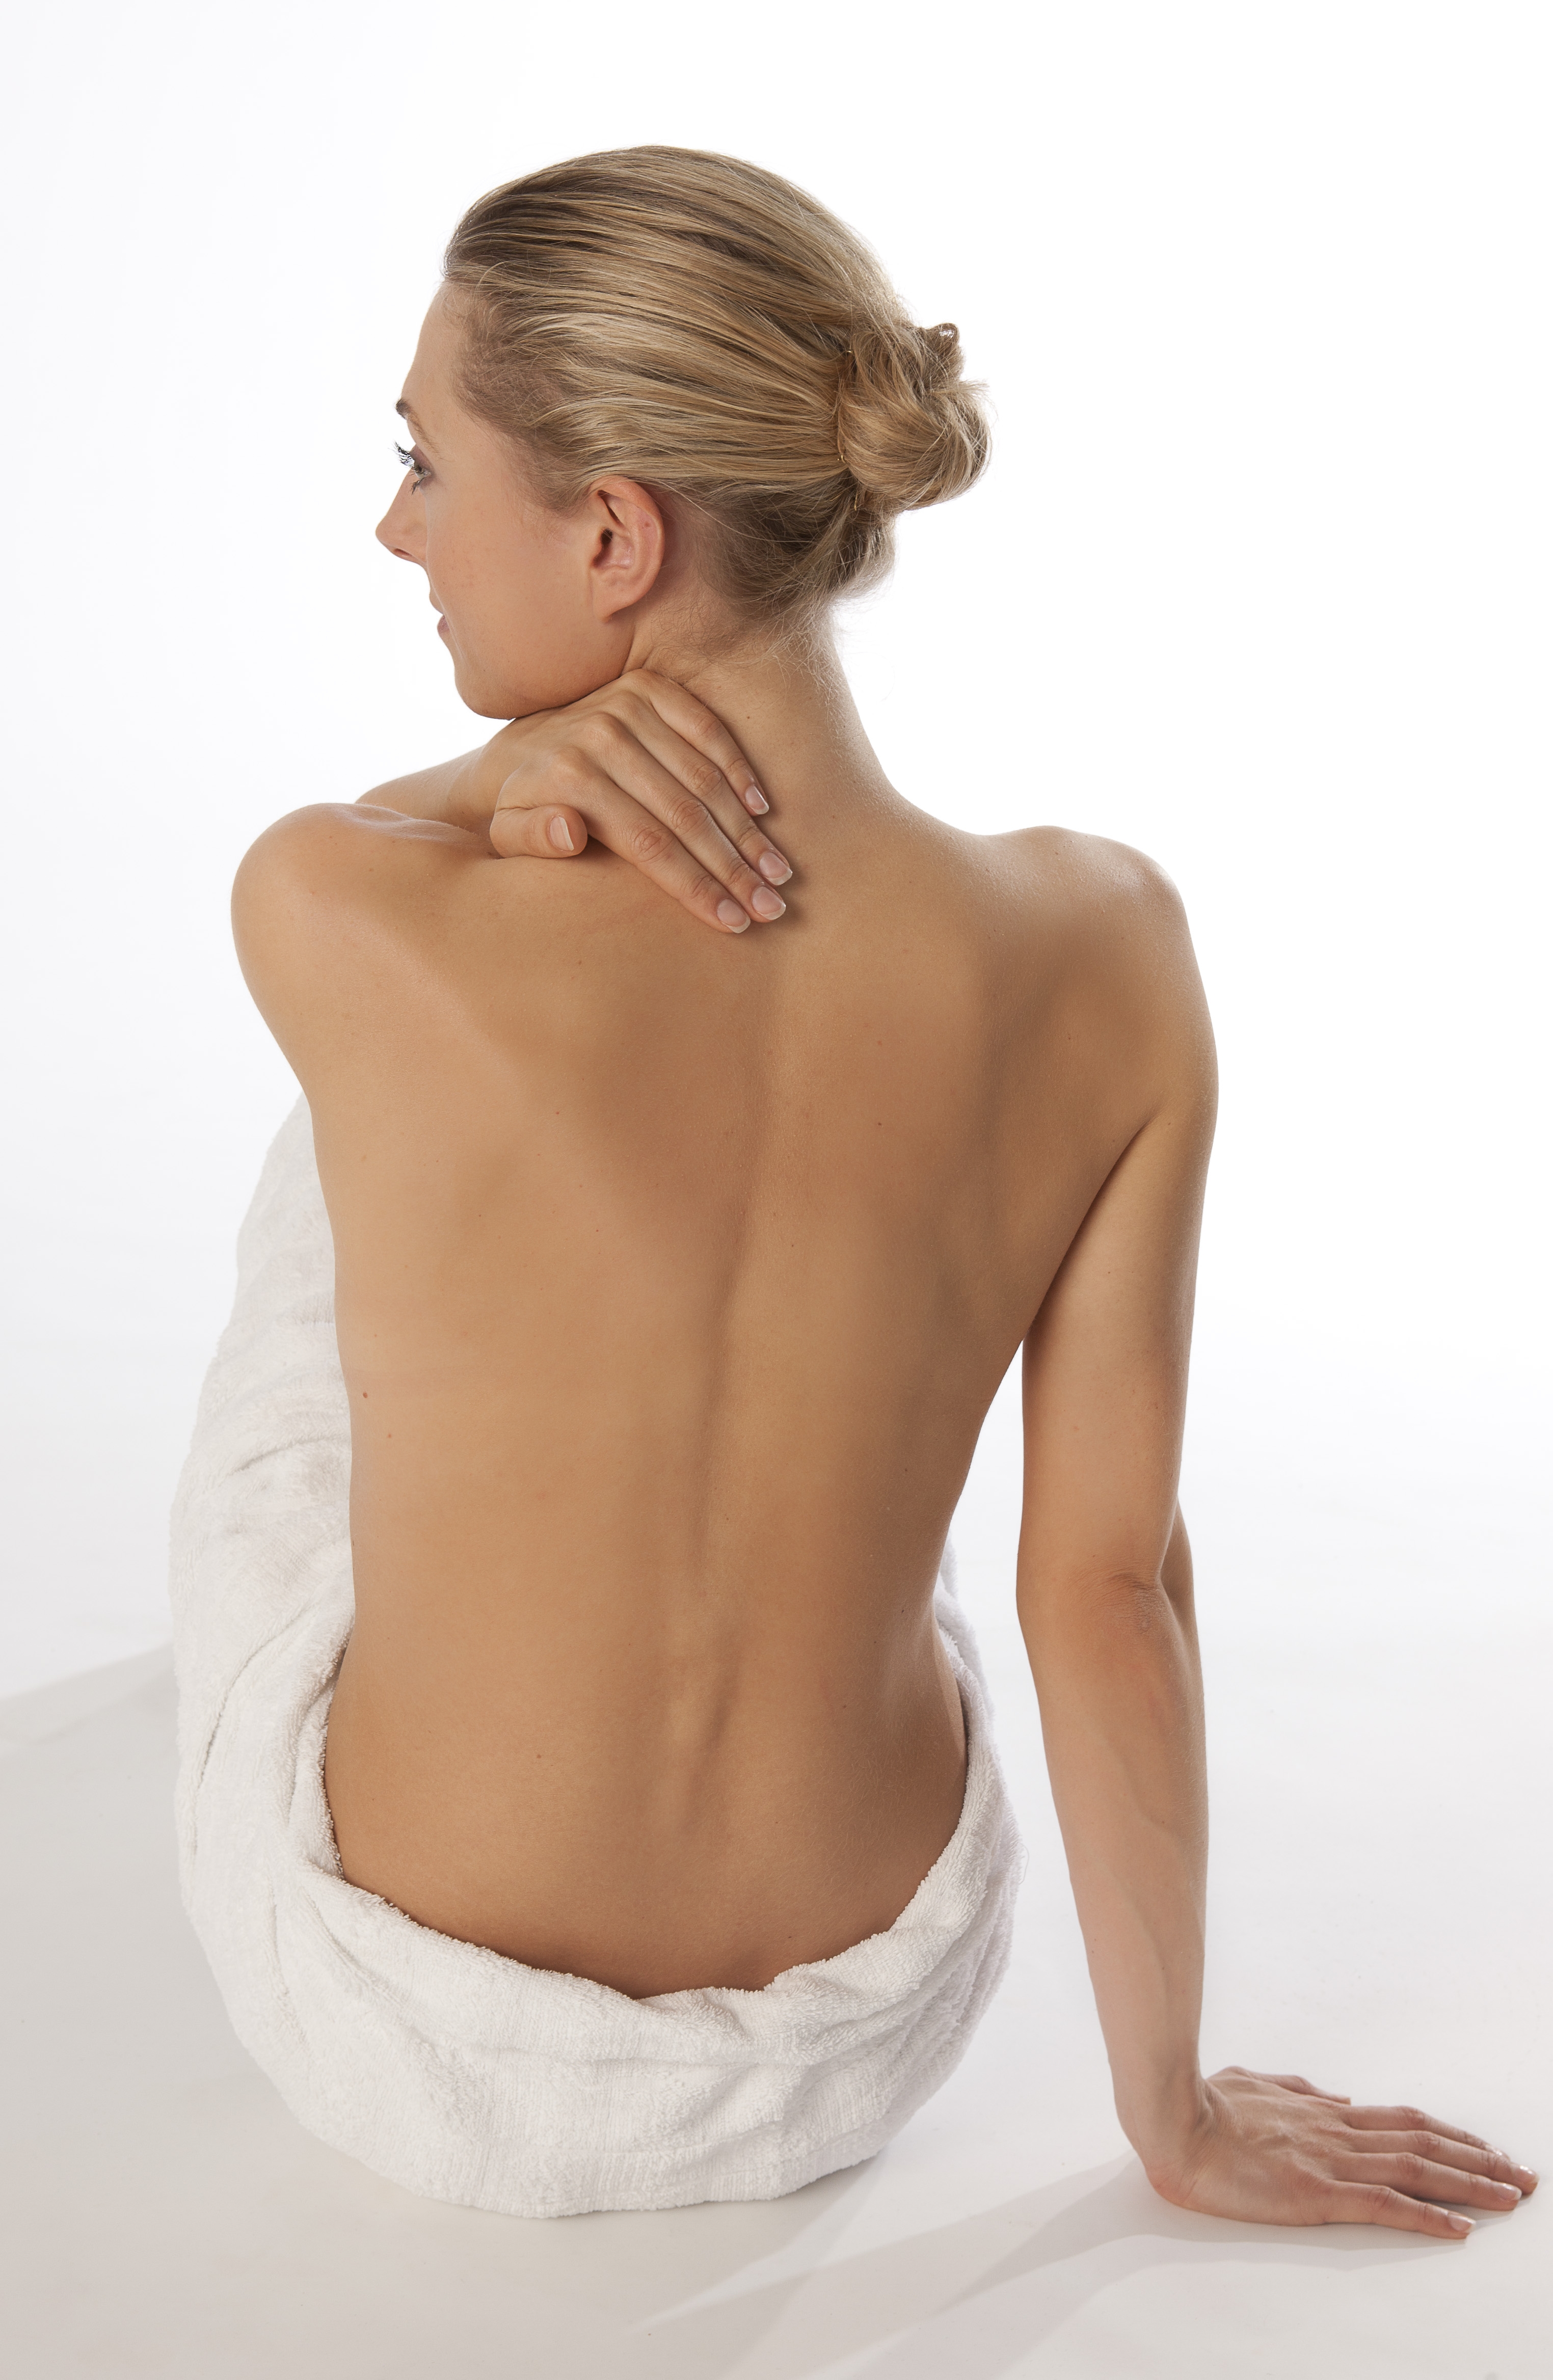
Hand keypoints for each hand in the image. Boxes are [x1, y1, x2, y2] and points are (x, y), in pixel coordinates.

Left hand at [472, 670, 792, 934]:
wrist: (515, 747)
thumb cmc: (522, 808)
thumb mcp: (507, 834)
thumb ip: (531, 840)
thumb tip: (570, 833)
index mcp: (571, 778)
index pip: (649, 844)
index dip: (695, 886)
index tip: (732, 920)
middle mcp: (602, 736)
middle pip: (684, 814)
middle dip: (733, 867)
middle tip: (771, 905)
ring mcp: (626, 706)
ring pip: (703, 776)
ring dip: (746, 828)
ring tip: (777, 871)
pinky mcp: (648, 688)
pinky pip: (706, 728)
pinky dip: (738, 767)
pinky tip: (762, 810)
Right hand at [1143, 2066, 1537, 2237]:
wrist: (1172, 2120)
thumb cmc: (1201, 2105)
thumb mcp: (1253, 2082)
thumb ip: (1295, 2088)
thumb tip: (1333, 2095)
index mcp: (1323, 2112)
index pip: (1404, 2121)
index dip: (1450, 2134)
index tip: (1485, 2146)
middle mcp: (1338, 2132)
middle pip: (1426, 2143)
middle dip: (1480, 2160)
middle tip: (1524, 2174)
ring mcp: (1331, 2162)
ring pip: (1418, 2170)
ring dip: (1472, 2185)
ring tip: (1514, 2197)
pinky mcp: (1317, 2194)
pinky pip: (1385, 2206)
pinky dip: (1428, 2217)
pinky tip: (1460, 2229)